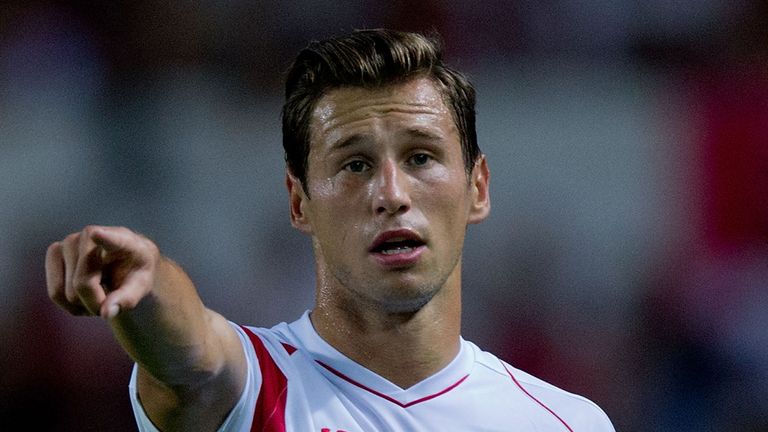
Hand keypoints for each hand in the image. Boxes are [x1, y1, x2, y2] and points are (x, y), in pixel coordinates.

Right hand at [45, 226, 159, 319]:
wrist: (124, 264)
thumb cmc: (135, 274)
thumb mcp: (140, 287)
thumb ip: (126, 299)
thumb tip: (106, 313)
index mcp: (124, 241)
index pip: (111, 239)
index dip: (104, 238)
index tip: (97, 234)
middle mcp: (92, 235)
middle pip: (82, 283)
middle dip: (95, 302)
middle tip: (110, 302)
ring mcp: (69, 242)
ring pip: (64, 291)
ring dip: (82, 305)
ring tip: (99, 297)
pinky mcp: (54, 252)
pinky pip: (55, 293)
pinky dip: (69, 304)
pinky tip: (84, 296)